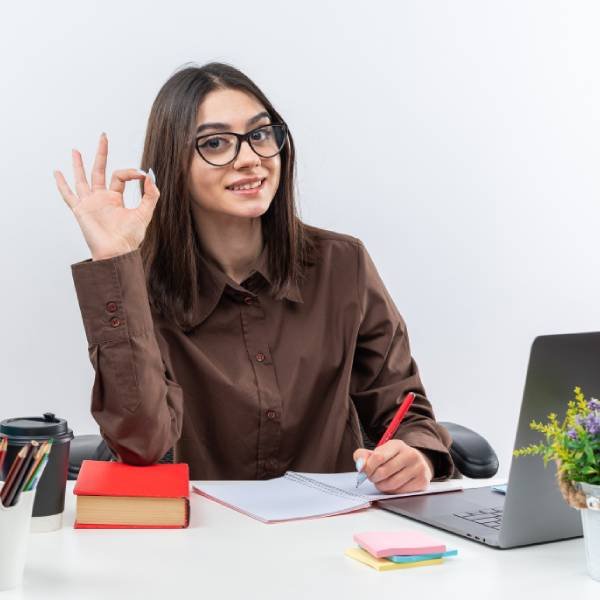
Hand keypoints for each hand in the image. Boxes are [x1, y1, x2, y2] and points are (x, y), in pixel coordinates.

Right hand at [54, 133, 159, 260]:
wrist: (117, 252)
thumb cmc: (130, 238)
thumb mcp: (144, 213)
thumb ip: (150, 195)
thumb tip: (150, 175)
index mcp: (116, 198)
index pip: (120, 176)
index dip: (132, 172)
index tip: (142, 174)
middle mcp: (102, 198)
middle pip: (100, 171)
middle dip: (101, 154)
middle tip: (103, 137)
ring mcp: (90, 203)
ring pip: (82, 179)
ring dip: (79, 165)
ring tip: (76, 150)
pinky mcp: (80, 210)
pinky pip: (68, 195)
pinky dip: (62, 184)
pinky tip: (56, 173)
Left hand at [353, 440, 433, 493]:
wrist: (416, 463)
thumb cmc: (393, 459)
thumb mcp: (379, 452)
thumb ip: (364, 456)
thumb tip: (360, 465)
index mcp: (397, 445)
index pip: (378, 457)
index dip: (368, 467)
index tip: (365, 471)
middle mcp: (410, 454)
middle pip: (384, 472)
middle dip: (374, 478)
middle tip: (372, 478)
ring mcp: (418, 468)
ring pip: (392, 484)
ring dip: (381, 486)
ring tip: (381, 482)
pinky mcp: (422, 481)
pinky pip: (400, 491)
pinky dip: (392, 491)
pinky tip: (392, 486)